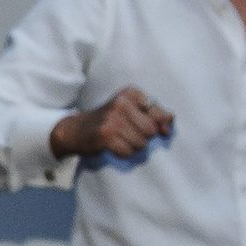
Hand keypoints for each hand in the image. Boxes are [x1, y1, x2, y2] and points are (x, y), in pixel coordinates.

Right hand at [52, 87, 173, 162]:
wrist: (77, 129)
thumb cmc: (110, 120)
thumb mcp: (132, 109)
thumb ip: (155, 115)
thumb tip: (168, 128)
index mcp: (131, 93)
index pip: (160, 113)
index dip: (162, 126)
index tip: (158, 131)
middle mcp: (121, 102)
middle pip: (151, 130)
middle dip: (145, 138)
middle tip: (130, 134)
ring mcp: (112, 118)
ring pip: (141, 143)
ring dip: (134, 146)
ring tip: (121, 139)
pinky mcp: (105, 135)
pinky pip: (128, 151)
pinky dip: (124, 153)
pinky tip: (114, 146)